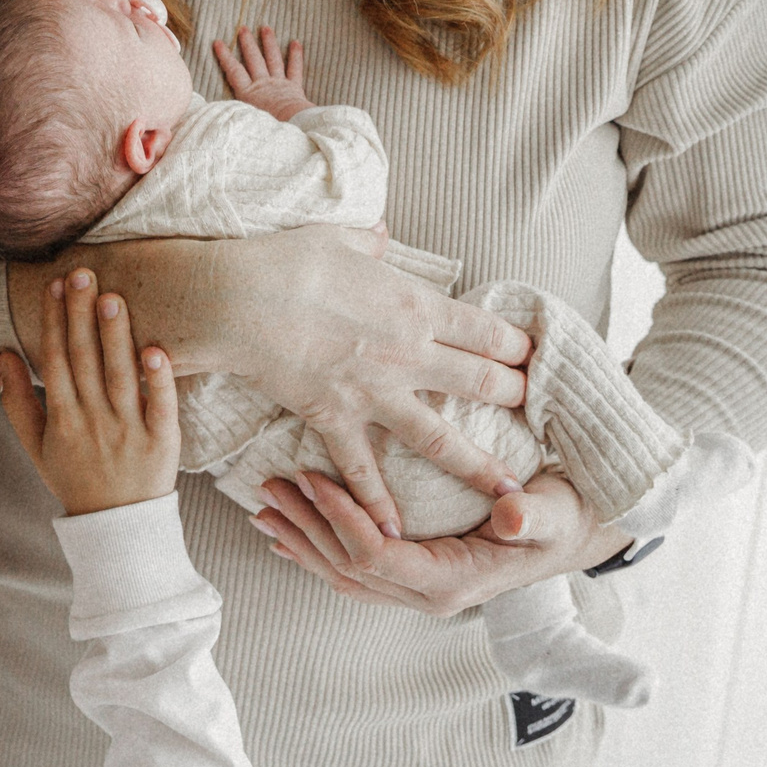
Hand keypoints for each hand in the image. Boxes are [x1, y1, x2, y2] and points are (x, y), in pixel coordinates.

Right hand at [0, 269, 178, 515]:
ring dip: (115, 336)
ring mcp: (128, 431)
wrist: (117, 527)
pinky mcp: (162, 441)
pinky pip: (160, 406)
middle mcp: (92, 421)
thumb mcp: (37, 446)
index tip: (54, 285)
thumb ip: (18, 401)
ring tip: (110, 298)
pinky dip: (158, 379)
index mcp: (61, 419)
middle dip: (80, 314)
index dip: (52, 321)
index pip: (54, 360)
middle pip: (84, 359)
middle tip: (81, 274)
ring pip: (119, 376)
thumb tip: (1, 355)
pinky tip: (154, 349)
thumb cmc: (75, 479)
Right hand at [14, 227, 531, 535]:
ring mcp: (374, 392)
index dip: (516, 344)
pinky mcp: (335, 418)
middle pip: (481, 381)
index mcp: (416, 305)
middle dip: (513, 396)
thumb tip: (380, 236)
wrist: (236, 298)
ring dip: (477, 465)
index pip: (487, 330)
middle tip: (528, 408)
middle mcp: (408, 354)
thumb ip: (368, 242)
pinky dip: (378, 501)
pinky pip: (363, 468)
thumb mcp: (337, 237)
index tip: (529, 354)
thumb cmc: (285, 260)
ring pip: (440, 437)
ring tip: (509, 491)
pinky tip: (396, 529)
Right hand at [212, 26, 310, 120]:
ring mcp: (279, 83)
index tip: (218, 42)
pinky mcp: (294, 87)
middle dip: (247, 43)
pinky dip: (296, 55)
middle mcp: (262, 84)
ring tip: (266, 28)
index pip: (234, 71)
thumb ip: (232, 111)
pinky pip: (295, 68)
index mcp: (248, 93)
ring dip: (269, 43)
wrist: (291, 127)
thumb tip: (216, 110)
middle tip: (243, 28)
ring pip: (273, 59)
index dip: (225, 56)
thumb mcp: (243, 120)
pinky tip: (296, 42)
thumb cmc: (266, 129)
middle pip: (254, 60)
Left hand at [250, 471, 627, 615]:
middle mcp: (428, 595)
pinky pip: (354, 573)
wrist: (574, 535)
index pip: (378, 556)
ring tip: (265, 507)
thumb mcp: (555, 512)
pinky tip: (288, 536)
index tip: (312, 477)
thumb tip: (512, 520)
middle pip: (349, 567)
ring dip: (302, 540)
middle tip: (269, 487)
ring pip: (344, 574)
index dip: (341, 519)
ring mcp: (417, 592)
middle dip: (305, 527)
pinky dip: (317, 553)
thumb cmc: (562, 516)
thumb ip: (532, 517)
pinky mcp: (412, 579)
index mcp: (452, 581)